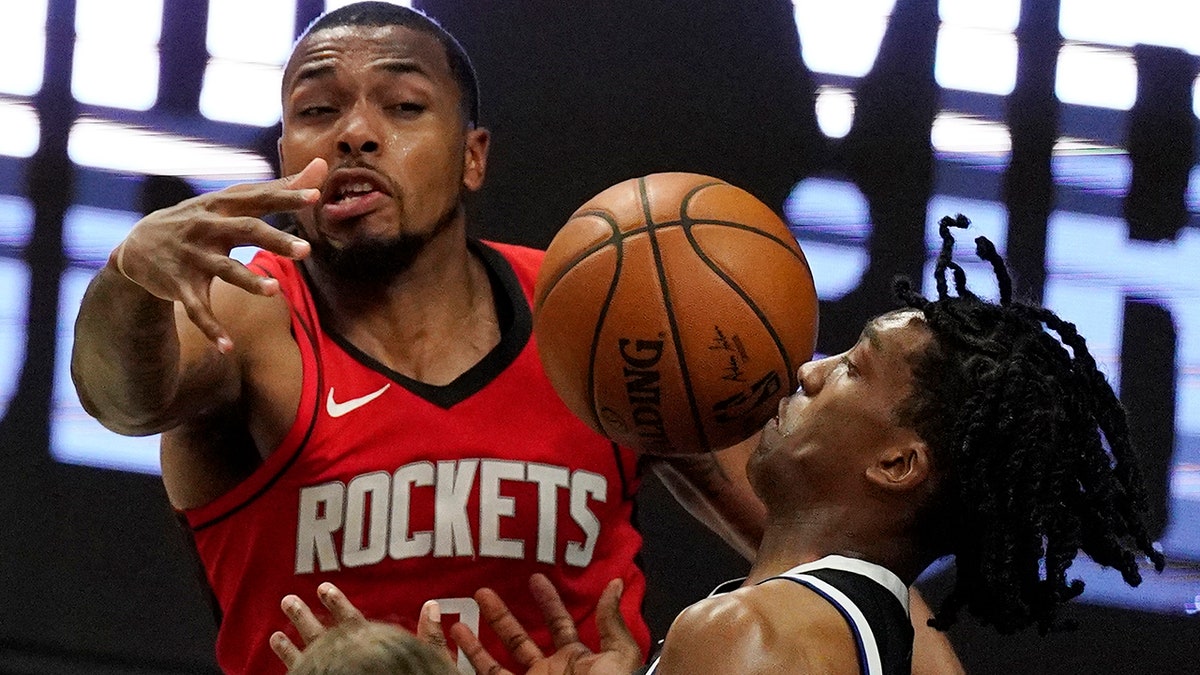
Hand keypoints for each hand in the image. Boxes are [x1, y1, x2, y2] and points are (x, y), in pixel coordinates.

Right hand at [112, 157, 326, 351]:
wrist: (137, 245)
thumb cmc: (200, 220)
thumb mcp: (231, 202)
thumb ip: (278, 188)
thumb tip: (322, 164)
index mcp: (223, 207)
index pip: (259, 199)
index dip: (286, 197)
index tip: (315, 196)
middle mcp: (208, 228)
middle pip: (246, 231)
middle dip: (274, 240)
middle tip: (306, 251)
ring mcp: (193, 257)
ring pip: (224, 270)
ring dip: (248, 281)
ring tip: (273, 291)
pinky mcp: (179, 285)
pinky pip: (198, 309)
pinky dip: (211, 328)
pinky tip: (228, 347)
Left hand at [269, 582, 449, 669]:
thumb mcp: (429, 660)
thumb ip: (430, 638)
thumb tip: (431, 604)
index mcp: (369, 649)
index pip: (351, 623)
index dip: (337, 605)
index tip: (323, 588)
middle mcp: (345, 659)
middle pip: (321, 637)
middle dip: (303, 618)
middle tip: (288, 600)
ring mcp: (329, 673)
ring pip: (306, 658)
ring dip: (290, 645)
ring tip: (274, 635)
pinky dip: (288, 664)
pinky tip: (280, 655)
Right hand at [453, 574, 642, 674]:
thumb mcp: (618, 654)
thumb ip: (611, 621)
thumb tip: (614, 583)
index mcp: (576, 660)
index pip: (559, 624)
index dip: (548, 601)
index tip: (534, 579)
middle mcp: (549, 672)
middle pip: (520, 639)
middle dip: (503, 615)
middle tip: (483, 591)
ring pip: (498, 657)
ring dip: (481, 634)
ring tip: (466, 611)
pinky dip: (471, 655)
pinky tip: (455, 634)